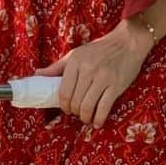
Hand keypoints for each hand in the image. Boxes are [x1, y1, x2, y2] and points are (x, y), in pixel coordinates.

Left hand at [33, 23, 150, 128]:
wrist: (127, 42)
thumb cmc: (99, 49)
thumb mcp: (76, 54)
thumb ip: (57, 67)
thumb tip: (37, 74)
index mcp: (75, 62)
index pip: (64, 91)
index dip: (63, 105)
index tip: (66, 108)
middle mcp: (88, 70)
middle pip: (75, 101)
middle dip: (74, 112)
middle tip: (77, 113)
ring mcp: (103, 78)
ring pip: (87, 106)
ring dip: (85, 117)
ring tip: (86, 118)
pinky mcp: (116, 86)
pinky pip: (104, 107)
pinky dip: (99, 119)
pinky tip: (97, 122)